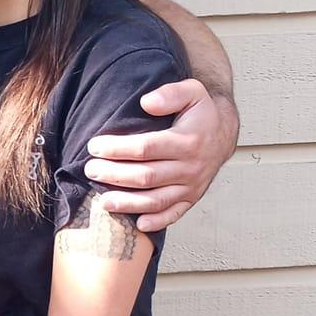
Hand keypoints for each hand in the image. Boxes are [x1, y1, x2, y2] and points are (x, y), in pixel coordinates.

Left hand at [84, 78, 230, 230]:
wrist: (224, 133)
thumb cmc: (201, 112)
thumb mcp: (192, 91)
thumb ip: (170, 94)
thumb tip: (146, 102)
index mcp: (187, 140)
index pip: (146, 148)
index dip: (118, 148)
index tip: (95, 146)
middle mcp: (190, 167)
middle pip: (146, 176)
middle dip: (114, 175)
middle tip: (91, 170)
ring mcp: (192, 186)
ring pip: (156, 200)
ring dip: (128, 203)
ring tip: (103, 201)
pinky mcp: (192, 198)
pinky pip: (174, 214)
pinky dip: (157, 221)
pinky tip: (137, 224)